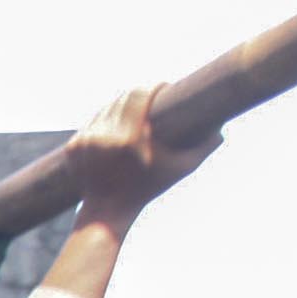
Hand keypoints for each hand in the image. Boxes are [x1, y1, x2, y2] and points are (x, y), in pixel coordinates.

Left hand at [56, 85, 217, 222]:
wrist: (108, 211)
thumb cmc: (148, 188)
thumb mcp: (180, 169)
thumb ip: (204, 147)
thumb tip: (223, 131)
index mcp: (127, 138)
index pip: (139, 94)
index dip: (153, 86)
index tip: (164, 87)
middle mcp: (103, 136)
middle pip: (122, 97)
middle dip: (139, 94)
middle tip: (152, 97)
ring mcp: (85, 141)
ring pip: (105, 107)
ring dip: (121, 105)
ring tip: (136, 111)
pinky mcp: (73, 146)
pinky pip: (91, 123)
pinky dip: (104, 121)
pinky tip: (117, 124)